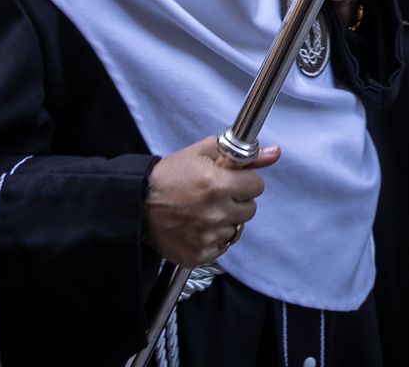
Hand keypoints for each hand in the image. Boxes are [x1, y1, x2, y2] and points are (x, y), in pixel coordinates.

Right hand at [143, 134, 279, 266]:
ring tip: (202, 211)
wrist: (135, 204)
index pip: (257, 186)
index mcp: (218, 184)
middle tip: (214, 196)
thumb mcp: (203, 153)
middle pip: (250, 209)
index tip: (231, 181)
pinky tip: (197, 227)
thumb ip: (242, 153)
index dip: (245, 181)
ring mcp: (207, 237)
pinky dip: (213, 239)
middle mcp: (215, 213)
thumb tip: (274, 153)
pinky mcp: (198, 254)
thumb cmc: (169, 176)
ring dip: (225, 220)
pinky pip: (222, 247)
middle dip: (237, 201)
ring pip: (237, 229)